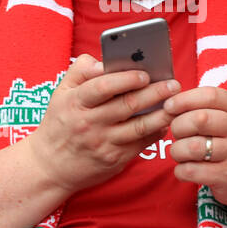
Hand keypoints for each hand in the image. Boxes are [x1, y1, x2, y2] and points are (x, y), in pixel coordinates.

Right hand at [26, 53, 180, 194]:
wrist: (49, 166)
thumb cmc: (59, 122)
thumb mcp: (60, 92)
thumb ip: (81, 70)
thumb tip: (106, 61)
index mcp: (75, 102)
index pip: (103, 87)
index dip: (126, 79)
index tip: (145, 73)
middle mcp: (89, 123)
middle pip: (127, 105)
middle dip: (154, 93)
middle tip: (174, 84)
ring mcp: (102, 143)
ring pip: (139, 127)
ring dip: (161, 114)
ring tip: (176, 104)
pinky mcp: (113, 160)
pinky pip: (140, 144)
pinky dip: (156, 133)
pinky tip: (165, 122)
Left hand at [163, 86, 226, 212]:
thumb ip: (204, 108)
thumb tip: (170, 105)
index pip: (210, 95)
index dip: (184, 99)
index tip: (169, 106)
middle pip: (199, 119)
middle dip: (178, 126)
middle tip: (176, 133)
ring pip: (192, 147)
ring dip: (177, 150)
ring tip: (180, 153)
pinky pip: (191, 170)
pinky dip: (180, 170)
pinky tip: (185, 168)